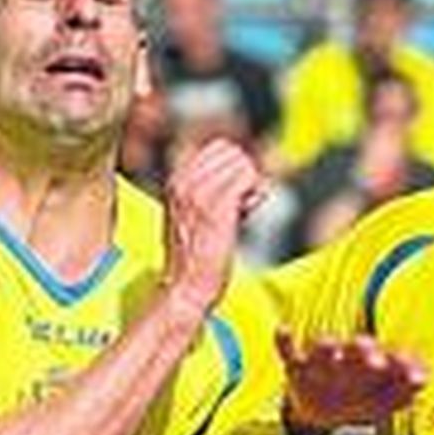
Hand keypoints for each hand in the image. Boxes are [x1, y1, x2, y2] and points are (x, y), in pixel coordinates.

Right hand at [162, 138, 266, 314]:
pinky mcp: (216, 208)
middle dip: (245, 173)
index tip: (234, 194)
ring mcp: (199, 194)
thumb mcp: (195, 213)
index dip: (236, 167)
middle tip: (242, 203)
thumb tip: (249, 170)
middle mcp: (184, 182)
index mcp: (177, 180)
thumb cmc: (197, 257)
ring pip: (243, 162)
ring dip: (251, 185)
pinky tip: (247, 213)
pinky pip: (248, 178)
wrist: (187, 288)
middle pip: (233, 151)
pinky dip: (256, 194)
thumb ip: (213, 188)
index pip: (219, 146)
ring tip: (243, 210)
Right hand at [278, 330, 426, 433]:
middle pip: (358, 348)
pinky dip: (284, 342)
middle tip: (377, 363)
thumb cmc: (357, 398)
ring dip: (327, 347)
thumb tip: (424, 380)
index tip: (417, 379)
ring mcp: (322, 361)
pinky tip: (283, 331)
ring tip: (330, 347)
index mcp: (373, 362)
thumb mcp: (382, 402)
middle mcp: (349, 356)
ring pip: (324, 347)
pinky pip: (288, 352)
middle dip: (367, 353)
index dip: (403, 366)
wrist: (320, 410)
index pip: (390, 360)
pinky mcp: (297, 367)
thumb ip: (403, 392)